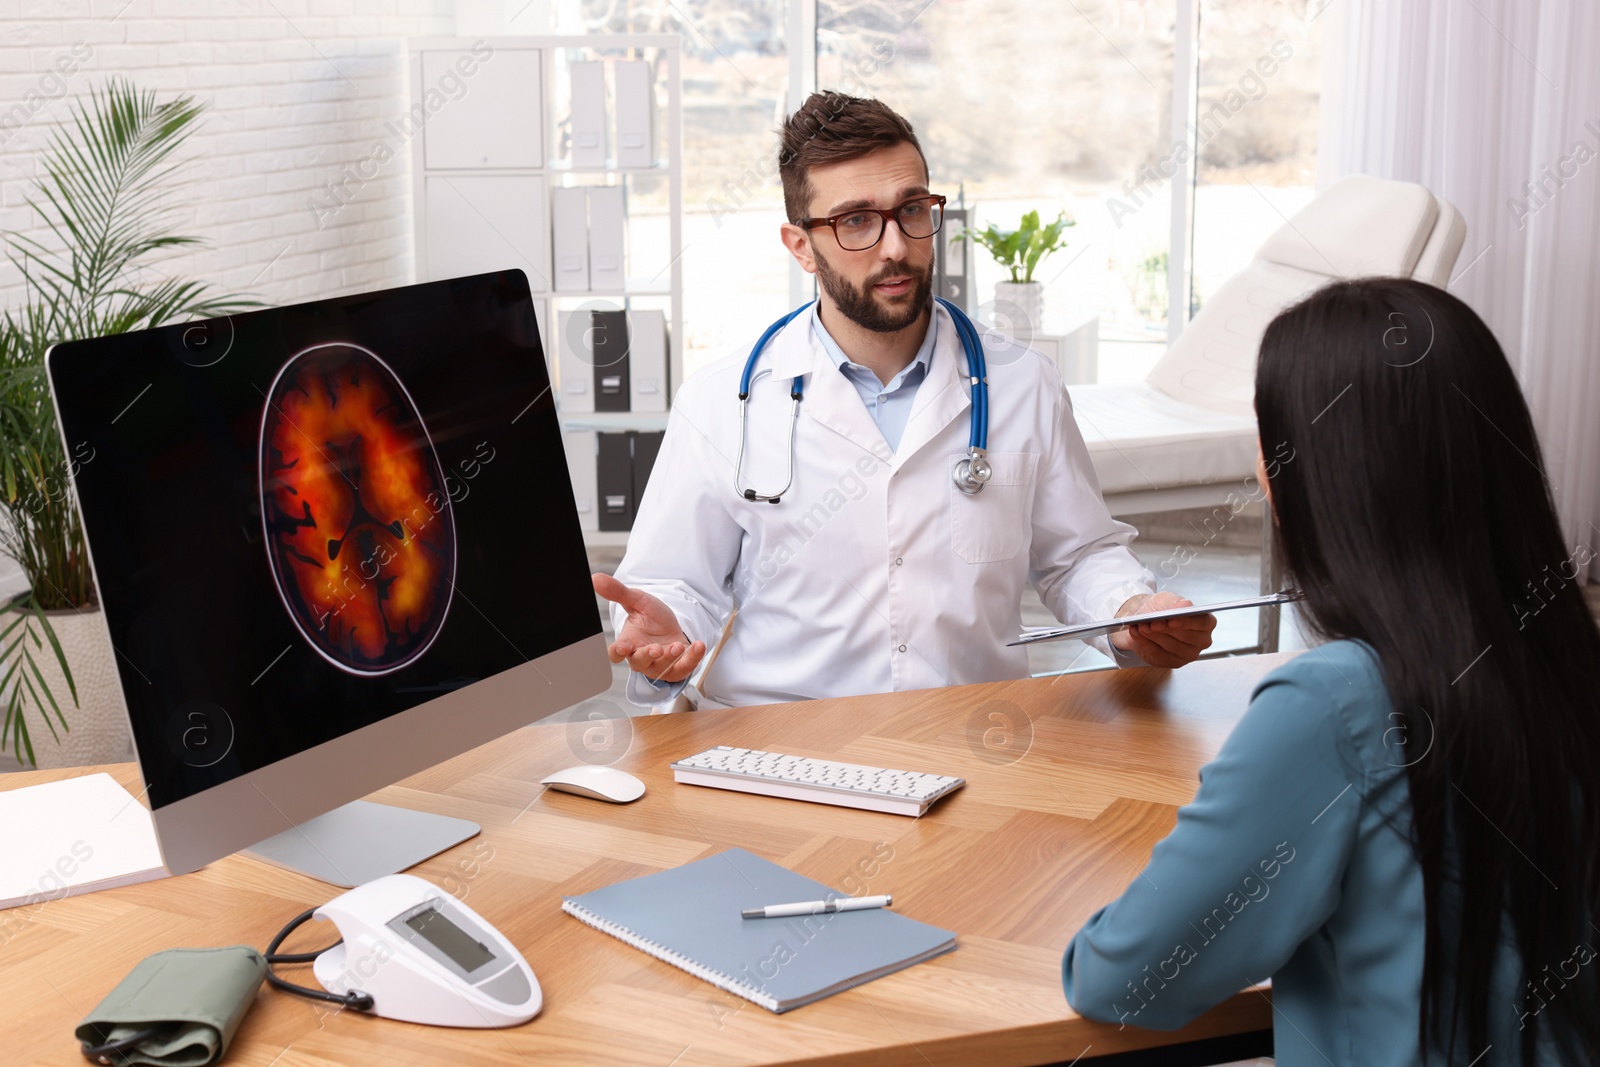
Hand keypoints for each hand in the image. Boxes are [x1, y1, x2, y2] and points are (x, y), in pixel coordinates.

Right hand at [592, 573, 707, 683]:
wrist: (671, 627)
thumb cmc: (650, 617)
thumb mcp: (636, 601)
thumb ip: (617, 592)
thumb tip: (595, 578)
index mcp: (628, 643)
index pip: (616, 653)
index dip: (617, 652)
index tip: (622, 648)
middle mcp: (641, 658)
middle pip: (639, 663)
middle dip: (647, 656)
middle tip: (655, 649)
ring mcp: (659, 666)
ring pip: (661, 668)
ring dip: (670, 658)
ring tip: (678, 645)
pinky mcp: (677, 669)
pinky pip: (684, 668)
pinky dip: (692, 658)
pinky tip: (698, 645)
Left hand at [1109, 591, 1215, 667]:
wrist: (1146, 618)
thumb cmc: (1161, 609)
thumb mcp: (1167, 599)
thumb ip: (1176, 602)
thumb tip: (1185, 606)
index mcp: (1206, 622)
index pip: (1203, 623)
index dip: (1188, 622)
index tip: (1172, 620)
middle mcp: (1201, 640)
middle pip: (1186, 637)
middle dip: (1166, 629)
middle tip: (1151, 623)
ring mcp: (1188, 654)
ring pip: (1171, 646)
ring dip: (1153, 635)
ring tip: (1141, 626)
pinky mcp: (1173, 663)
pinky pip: (1158, 654)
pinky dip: (1145, 643)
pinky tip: (1137, 633)